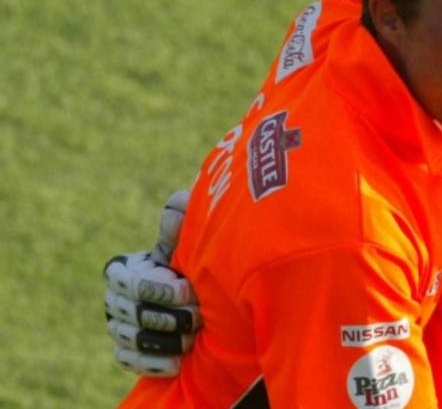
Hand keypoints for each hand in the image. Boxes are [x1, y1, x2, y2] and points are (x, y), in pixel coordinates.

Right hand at [103, 190, 200, 376]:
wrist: (206, 298)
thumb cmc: (195, 263)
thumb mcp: (191, 241)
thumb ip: (183, 222)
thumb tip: (177, 200)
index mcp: (124, 269)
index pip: (126, 281)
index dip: (157, 288)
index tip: (187, 288)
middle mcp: (114, 298)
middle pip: (131, 312)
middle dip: (169, 314)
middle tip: (199, 313)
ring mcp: (118, 326)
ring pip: (131, 337)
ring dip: (167, 338)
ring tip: (194, 334)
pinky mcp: (127, 352)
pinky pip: (131, 360)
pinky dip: (156, 361)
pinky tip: (180, 358)